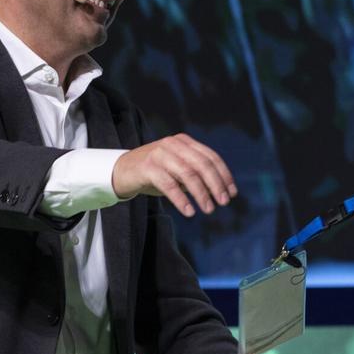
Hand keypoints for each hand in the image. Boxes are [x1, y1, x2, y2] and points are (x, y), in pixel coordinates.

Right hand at [111, 133, 237, 216]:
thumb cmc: (154, 173)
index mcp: (184, 142)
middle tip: (223, 203)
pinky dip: (181, 199)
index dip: (224, 175)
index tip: (232, 193)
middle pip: (202, 164)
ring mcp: (160, 154)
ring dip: (201, 194)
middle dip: (216, 185)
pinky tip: (189, 211)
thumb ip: (196, 175)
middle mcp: (173, 144)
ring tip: (208, 209)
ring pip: (187, 173)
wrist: (121, 171)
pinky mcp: (147, 167)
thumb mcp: (177, 170)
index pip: (210, 157)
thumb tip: (221, 192)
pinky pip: (169, 184)